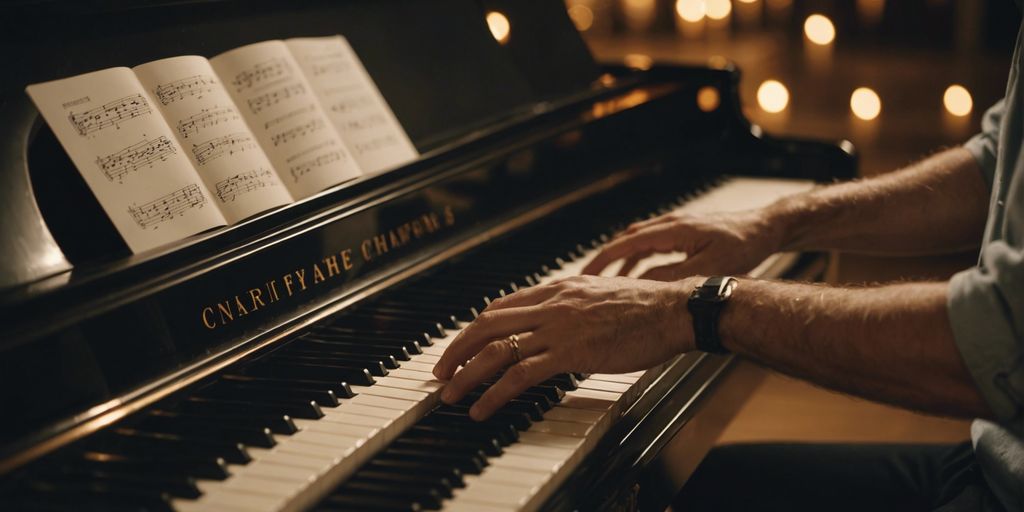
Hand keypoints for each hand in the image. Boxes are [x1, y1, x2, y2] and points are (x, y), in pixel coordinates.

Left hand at [432, 275, 699, 419]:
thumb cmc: (646, 308)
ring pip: (497, 349)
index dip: (474, 328)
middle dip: (457, 350)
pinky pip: (521, 374)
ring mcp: (559, 328)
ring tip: (450, 394)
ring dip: (467, 373)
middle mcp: (551, 304)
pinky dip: (495, 392)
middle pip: (488, 325)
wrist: (674, 310)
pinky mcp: (571, 352)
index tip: (461, 346)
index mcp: (557, 290)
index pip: (501, 307)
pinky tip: (482, 407)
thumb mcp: (599, 297)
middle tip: (441, 372)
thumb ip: (571, 308)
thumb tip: (553, 324)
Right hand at [581, 209, 782, 280]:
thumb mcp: (708, 268)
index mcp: (673, 230)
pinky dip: (636, 258)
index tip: (587, 274)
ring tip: (604, 280)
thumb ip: (674, 277)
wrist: (766, 229)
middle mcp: (670, 224)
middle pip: (625, 240)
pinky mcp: (682, 233)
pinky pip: (650, 244)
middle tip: (586, 278)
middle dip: (604, 259)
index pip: (627, 244)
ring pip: (636, 241)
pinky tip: (633, 274)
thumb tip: (643, 286)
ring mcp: (676, 227)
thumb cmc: (744, 246)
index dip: (603, 259)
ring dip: (619, 259)